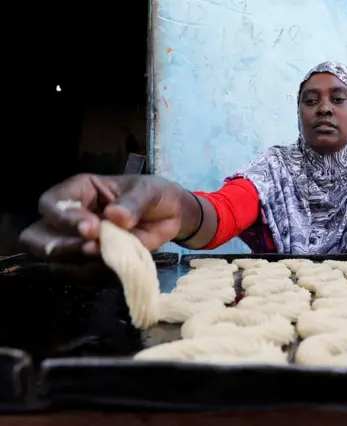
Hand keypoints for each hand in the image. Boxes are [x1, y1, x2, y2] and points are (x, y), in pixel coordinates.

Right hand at [19, 174, 185, 259]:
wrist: (173, 217)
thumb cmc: (155, 195)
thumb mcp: (148, 191)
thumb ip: (133, 203)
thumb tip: (116, 216)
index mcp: (79, 190)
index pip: (52, 204)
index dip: (64, 218)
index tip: (91, 228)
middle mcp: (71, 216)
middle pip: (37, 236)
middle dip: (58, 246)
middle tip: (90, 248)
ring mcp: (78, 241)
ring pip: (53, 259)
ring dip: (76, 262)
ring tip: (105, 256)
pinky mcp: (92, 261)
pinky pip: (78, 273)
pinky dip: (92, 273)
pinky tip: (113, 266)